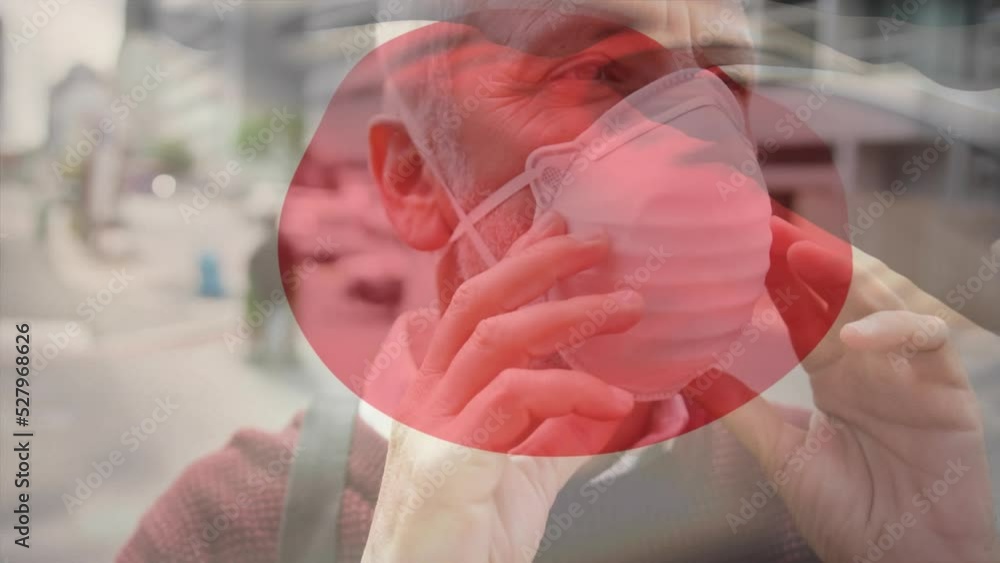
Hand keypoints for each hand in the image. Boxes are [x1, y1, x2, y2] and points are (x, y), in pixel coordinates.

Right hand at [362, 213, 641, 562]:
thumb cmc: (473, 536)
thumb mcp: (531, 469)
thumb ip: (570, 430)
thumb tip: (639, 398)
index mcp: (439, 391)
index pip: (474, 305)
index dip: (517, 261)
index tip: (562, 225)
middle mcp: (427, 397)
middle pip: (476, 302)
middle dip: (537, 262)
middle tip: (595, 240)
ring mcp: (431, 425)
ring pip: (496, 339)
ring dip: (568, 313)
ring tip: (628, 306)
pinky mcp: (448, 458)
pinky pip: (515, 399)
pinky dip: (572, 388)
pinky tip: (618, 397)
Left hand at [697, 217, 995, 562]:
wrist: (904, 561)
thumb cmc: (847, 512)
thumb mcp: (783, 454)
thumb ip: (743, 411)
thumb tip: (688, 373)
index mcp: (829, 372)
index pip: (798, 310)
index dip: (769, 279)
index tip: (729, 248)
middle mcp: (866, 361)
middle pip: (835, 293)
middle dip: (800, 258)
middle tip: (760, 225)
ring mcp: (905, 370)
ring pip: (879, 301)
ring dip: (843, 275)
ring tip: (800, 252)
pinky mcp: (945, 388)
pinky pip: (926, 341)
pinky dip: (894, 329)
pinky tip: (856, 337)